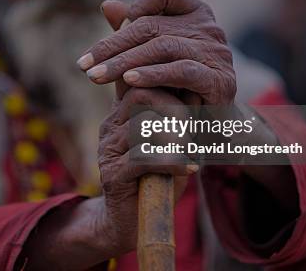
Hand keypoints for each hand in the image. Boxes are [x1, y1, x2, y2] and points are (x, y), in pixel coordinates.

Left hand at [78, 0, 235, 104]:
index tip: (110, 34)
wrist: (208, 125)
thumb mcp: (149, 57)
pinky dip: (153, 75)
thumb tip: (107, 5)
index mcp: (195, 13)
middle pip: (152, 25)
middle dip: (112, 46)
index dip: (135, 6)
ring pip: (163, 47)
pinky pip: (182, 71)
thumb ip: (133, 31)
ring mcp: (217, 53)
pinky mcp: (220, 80)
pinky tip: (129, 82)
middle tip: (84, 66)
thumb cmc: (174, 87)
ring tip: (97, 77)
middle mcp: (209, 28)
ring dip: (124, 62)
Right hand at [96, 87, 195, 252]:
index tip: (192, 107)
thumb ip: (181, 119)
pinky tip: (187, 169)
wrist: (129, 222)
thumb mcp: (173, 143)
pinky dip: (172, 161)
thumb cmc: (156, 178)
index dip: (168, 89)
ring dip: (176, 137)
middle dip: (175, 109)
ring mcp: (108, 150)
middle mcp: (110, 127)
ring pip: (144, 125)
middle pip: (141, 96)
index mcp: (121, 114)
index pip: (140, 83)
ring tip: (191, 153)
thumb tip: (197, 91)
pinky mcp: (113, 174)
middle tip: (193, 131)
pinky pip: (143, 156)